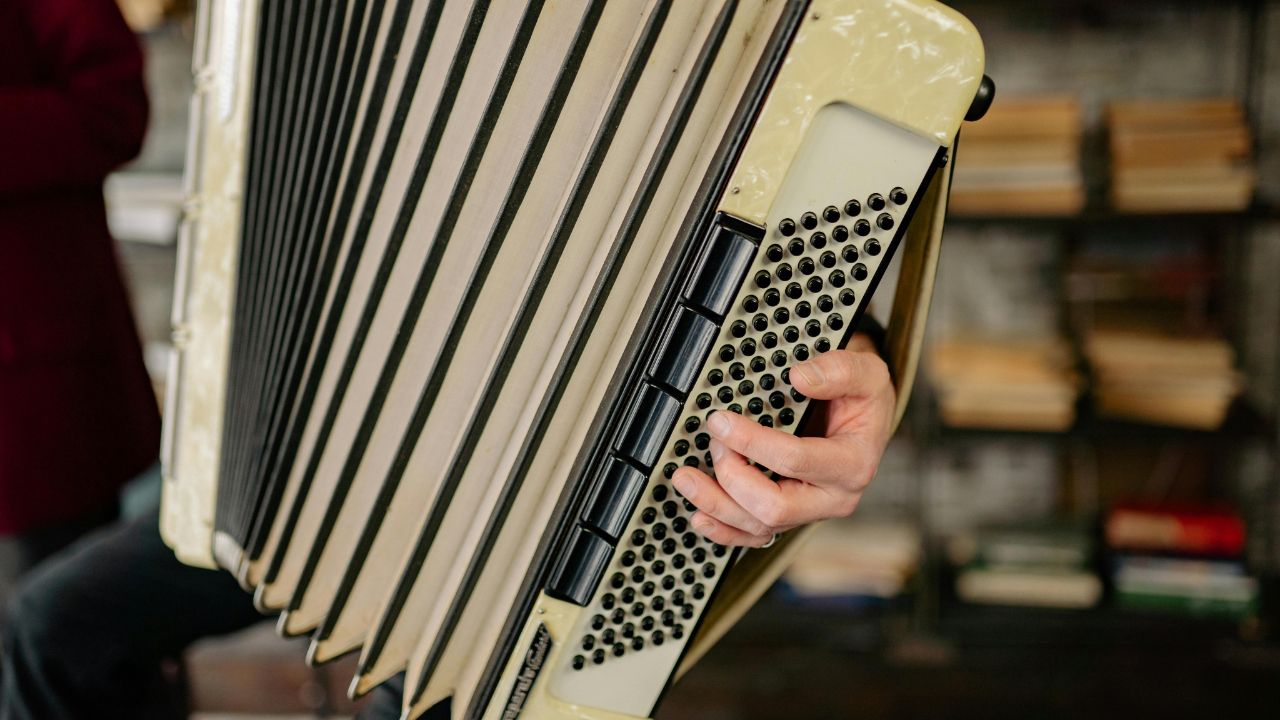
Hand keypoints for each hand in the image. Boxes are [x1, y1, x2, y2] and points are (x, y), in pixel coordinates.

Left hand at [670, 334, 894, 546]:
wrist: (865, 418)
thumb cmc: (863, 399)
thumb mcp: (866, 372)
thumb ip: (839, 370)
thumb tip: (799, 378)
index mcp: (853, 464)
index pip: (795, 460)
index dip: (752, 442)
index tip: (722, 421)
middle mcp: (833, 497)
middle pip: (774, 506)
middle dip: (732, 475)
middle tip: (714, 441)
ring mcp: (811, 511)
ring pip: (759, 526)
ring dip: (717, 504)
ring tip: (686, 478)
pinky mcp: (791, 517)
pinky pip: (755, 536)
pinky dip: (724, 530)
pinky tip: (699, 516)